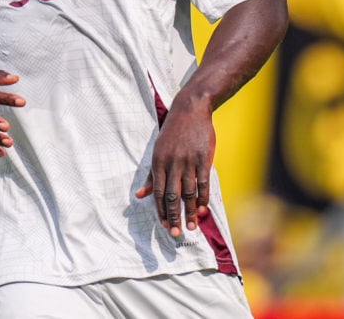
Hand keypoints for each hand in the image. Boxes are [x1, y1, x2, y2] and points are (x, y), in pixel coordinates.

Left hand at [135, 96, 214, 236]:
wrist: (190, 110)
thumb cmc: (172, 133)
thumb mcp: (157, 151)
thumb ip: (150, 175)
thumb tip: (139, 195)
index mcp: (158, 162)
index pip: (157, 192)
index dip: (160, 211)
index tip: (164, 226)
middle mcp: (172, 163)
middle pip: (171, 195)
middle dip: (173, 216)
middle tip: (175, 233)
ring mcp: (189, 161)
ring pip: (188, 192)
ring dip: (190, 211)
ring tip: (191, 226)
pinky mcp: (204, 158)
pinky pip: (203, 183)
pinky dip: (203, 198)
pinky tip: (202, 209)